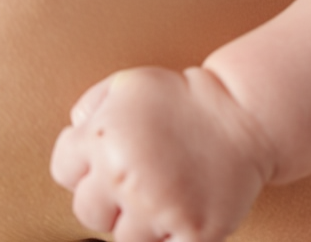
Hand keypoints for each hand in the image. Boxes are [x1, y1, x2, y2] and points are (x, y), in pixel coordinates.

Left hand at [51, 65, 275, 241]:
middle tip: (140, 179)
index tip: (111, 159)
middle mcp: (124, 177)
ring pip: (124, 238)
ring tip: (164, 193)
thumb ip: (92, 105)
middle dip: (108, 199)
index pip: (63, 171)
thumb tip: (75, 130)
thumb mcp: (131, 84)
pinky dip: (172, 233)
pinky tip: (183, 206)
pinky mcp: (193, 232)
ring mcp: (159, 209)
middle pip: (88, 213)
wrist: (246, 116)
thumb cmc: (185, 99)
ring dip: (140, 220)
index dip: (85, 165)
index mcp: (103, 139)